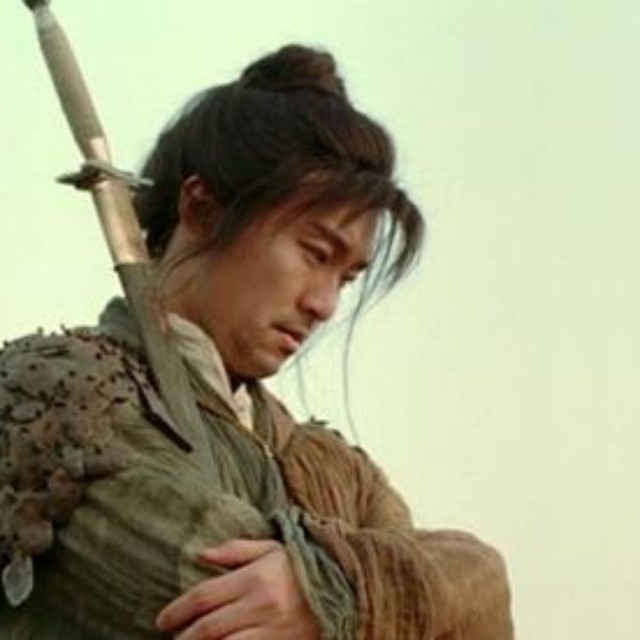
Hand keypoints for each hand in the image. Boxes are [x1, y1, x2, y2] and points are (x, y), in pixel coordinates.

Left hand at [156, 538, 320, 639]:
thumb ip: (235, 550)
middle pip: (208, 627)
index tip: (162, 620)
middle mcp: (262, 605)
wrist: (347, 590)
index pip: (204, 596)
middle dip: (184, 637)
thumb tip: (200, 554)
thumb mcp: (272, 549)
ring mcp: (273, 631)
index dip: (178, 609)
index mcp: (256, 577)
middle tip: (172, 639)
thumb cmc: (304, 567)